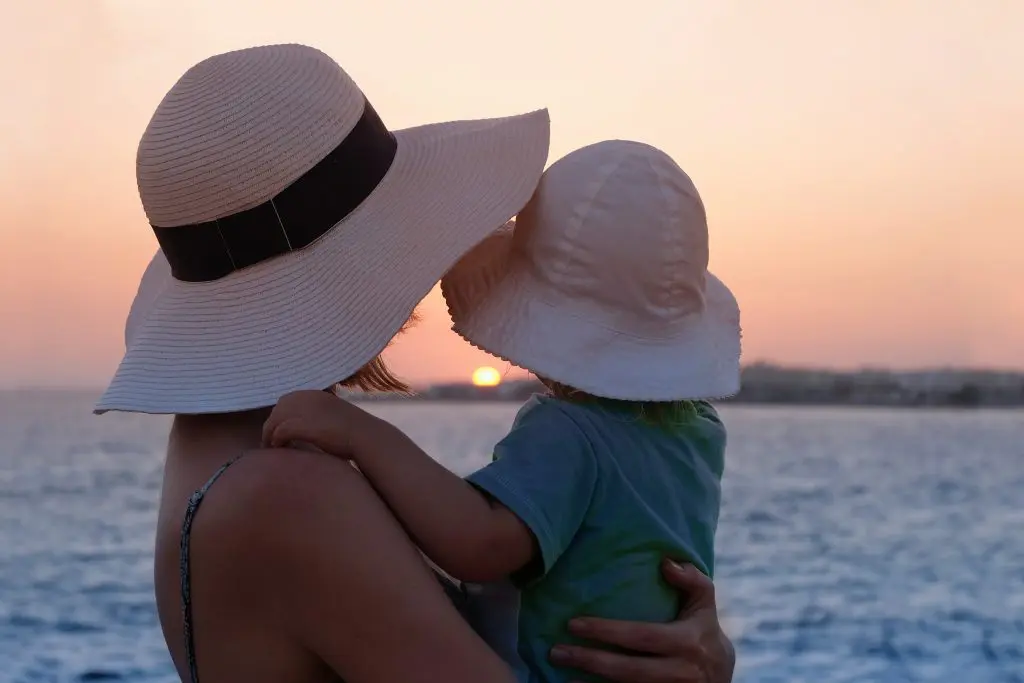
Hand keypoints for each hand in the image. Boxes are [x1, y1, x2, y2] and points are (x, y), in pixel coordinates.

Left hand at [262, 390, 378, 457]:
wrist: (367, 437)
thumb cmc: (356, 433)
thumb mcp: (335, 417)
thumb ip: (321, 417)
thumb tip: (312, 428)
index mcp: (315, 394)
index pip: (286, 402)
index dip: (281, 418)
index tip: (280, 433)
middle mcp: (308, 398)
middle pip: (278, 410)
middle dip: (272, 426)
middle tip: (271, 443)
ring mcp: (305, 410)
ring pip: (275, 420)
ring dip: (270, 435)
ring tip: (271, 449)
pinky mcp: (304, 424)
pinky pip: (280, 431)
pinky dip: (276, 440)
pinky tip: (278, 449)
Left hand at [549, 560, 734, 682]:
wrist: (722, 678)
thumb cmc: (704, 631)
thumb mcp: (704, 604)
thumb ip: (692, 580)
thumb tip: (665, 563)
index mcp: (688, 642)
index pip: (642, 636)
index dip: (607, 631)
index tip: (573, 624)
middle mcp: (681, 672)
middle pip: (629, 670)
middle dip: (591, 661)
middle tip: (557, 651)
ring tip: (562, 674)